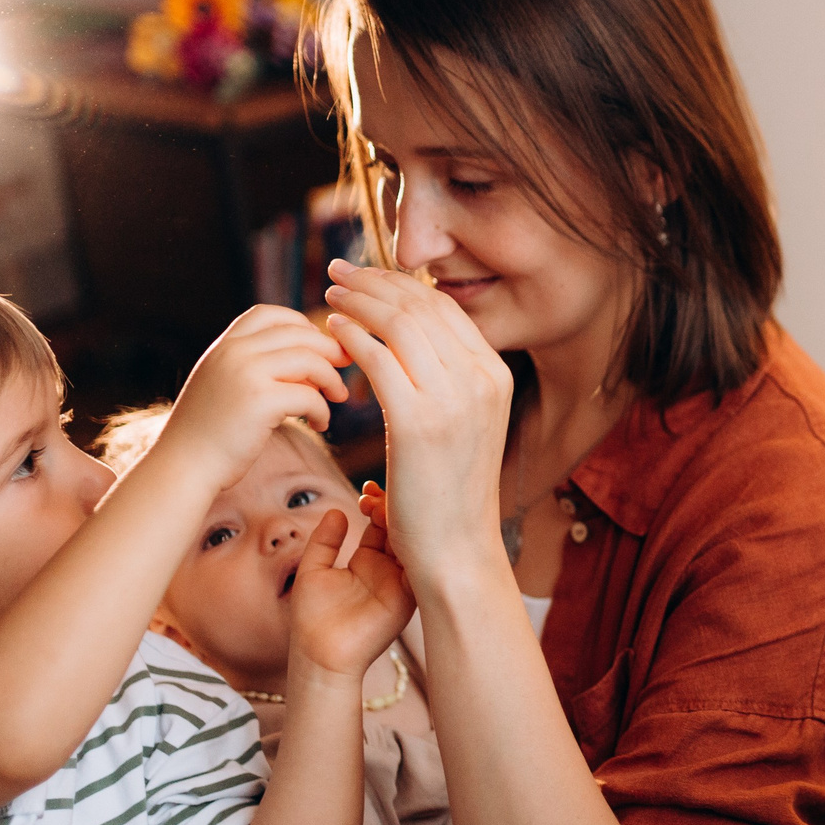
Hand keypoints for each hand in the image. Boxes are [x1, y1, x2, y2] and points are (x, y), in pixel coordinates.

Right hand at [156, 304, 351, 489]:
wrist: (183, 465)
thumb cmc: (209, 433)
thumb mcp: (224, 385)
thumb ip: (253, 366)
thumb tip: (308, 362)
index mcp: (225, 345)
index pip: (271, 314)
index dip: (304, 325)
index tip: (321, 348)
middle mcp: (233, 352)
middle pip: (299, 334)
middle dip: (330, 350)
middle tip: (346, 368)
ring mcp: (246, 373)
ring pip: (310, 361)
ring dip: (332, 380)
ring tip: (337, 398)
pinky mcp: (260, 400)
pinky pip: (310, 396)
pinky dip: (322, 410)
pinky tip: (319, 424)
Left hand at [287, 509, 415, 681]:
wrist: (319, 655)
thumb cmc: (312, 618)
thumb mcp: (313, 570)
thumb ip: (325, 541)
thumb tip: (339, 511)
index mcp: (367, 562)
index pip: (381, 525)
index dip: (377, 504)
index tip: (367, 489)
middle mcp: (388, 571)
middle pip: (400, 530)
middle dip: (394, 508)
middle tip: (379, 493)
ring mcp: (400, 584)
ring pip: (412, 545)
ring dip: (406, 524)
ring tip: (391, 504)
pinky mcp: (407, 598)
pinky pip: (420, 569)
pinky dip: (419, 548)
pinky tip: (411, 528)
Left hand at [321, 261, 512, 588]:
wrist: (458, 550)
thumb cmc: (451, 493)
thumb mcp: (465, 424)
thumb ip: (448, 379)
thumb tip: (410, 340)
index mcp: (496, 376)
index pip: (444, 309)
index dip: (400, 284)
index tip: (365, 276)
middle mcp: (481, 380)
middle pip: (421, 307)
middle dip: (373, 282)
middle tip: (338, 273)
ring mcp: (454, 399)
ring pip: (397, 324)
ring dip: (357, 303)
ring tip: (329, 298)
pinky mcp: (419, 421)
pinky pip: (377, 359)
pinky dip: (351, 338)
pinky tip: (331, 333)